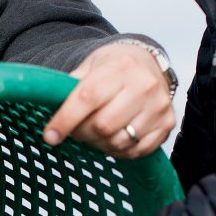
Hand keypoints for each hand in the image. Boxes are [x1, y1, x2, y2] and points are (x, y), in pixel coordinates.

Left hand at [43, 41, 175, 156]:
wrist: (149, 64)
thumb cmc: (114, 67)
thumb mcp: (90, 66)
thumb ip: (70, 86)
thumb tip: (48, 106)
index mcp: (120, 67)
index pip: (87, 98)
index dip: (65, 120)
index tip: (50, 136)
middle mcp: (144, 85)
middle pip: (102, 126)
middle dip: (82, 134)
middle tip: (77, 130)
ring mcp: (158, 106)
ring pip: (118, 142)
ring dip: (100, 144)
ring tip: (96, 133)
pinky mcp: (167, 123)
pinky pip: (136, 151)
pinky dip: (119, 151)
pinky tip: (114, 138)